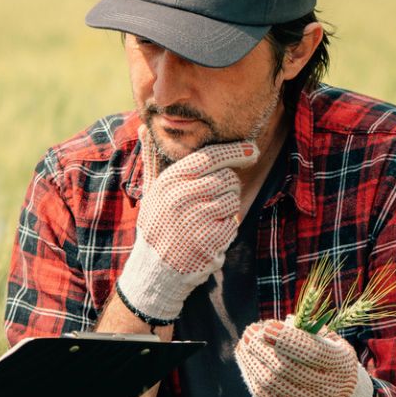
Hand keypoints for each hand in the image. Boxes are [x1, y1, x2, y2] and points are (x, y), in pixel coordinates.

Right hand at [113, 127, 259, 323]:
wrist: (155, 270)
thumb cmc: (157, 225)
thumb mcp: (151, 190)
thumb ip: (152, 158)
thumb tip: (143, 126)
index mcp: (168, 182)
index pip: (208, 158)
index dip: (234, 152)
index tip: (251, 151)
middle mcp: (180, 198)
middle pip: (226, 178)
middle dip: (227, 188)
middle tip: (212, 202)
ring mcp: (195, 220)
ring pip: (232, 200)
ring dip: (227, 210)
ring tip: (206, 220)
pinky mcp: (208, 240)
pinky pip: (232, 224)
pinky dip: (226, 230)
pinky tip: (208, 236)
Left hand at [234, 320, 374, 396]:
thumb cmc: (331, 361)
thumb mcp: (330, 341)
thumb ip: (309, 330)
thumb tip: (280, 324)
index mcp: (340, 365)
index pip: (311, 352)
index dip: (286, 338)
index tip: (267, 326)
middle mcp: (326, 389)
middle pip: (286, 368)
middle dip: (262, 348)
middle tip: (250, 331)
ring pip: (270, 383)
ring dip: (251, 361)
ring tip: (244, 343)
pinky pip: (263, 395)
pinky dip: (251, 375)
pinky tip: (246, 359)